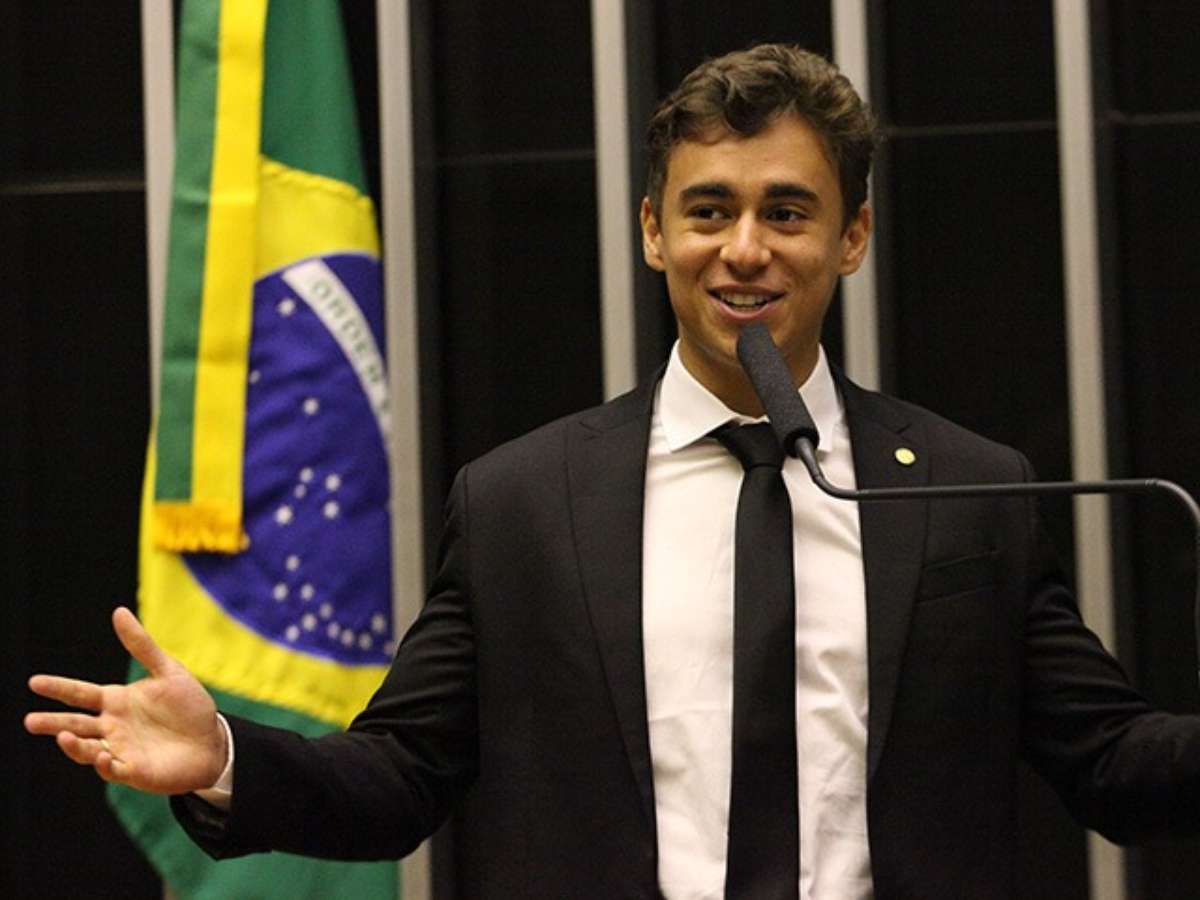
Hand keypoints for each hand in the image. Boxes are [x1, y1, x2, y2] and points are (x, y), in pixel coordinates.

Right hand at [25, 606, 227, 794]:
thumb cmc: (189, 706)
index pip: (81, 694)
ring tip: (62, 736)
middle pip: (75, 725)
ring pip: (87, 750)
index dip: (58, 688)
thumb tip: (119, 612)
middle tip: (30, 721)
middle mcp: (113, 727)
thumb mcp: (168, 671)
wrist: (213, 741)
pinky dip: (104, 764)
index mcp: (117, 701)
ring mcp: (121, 750)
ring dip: (73, 745)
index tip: (34, 682)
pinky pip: (112, 770)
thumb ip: (141, 645)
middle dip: (52, 724)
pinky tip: (103, 756)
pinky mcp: (134, 771)